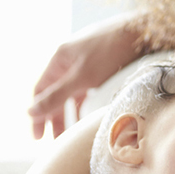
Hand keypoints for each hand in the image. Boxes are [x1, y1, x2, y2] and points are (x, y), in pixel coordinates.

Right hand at [29, 12, 145, 138]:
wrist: (144, 33)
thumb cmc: (111, 52)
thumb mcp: (82, 78)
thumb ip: (56, 96)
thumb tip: (30, 112)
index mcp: (59, 58)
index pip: (41, 90)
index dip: (37, 113)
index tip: (38, 136)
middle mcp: (70, 59)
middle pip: (55, 93)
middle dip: (54, 117)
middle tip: (53, 141)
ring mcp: (87, 62)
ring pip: (72, 93)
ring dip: (70, 113)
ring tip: (71, 134)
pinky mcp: (103, 66)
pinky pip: (88, 89)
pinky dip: (85, 103)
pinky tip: (88, 117)